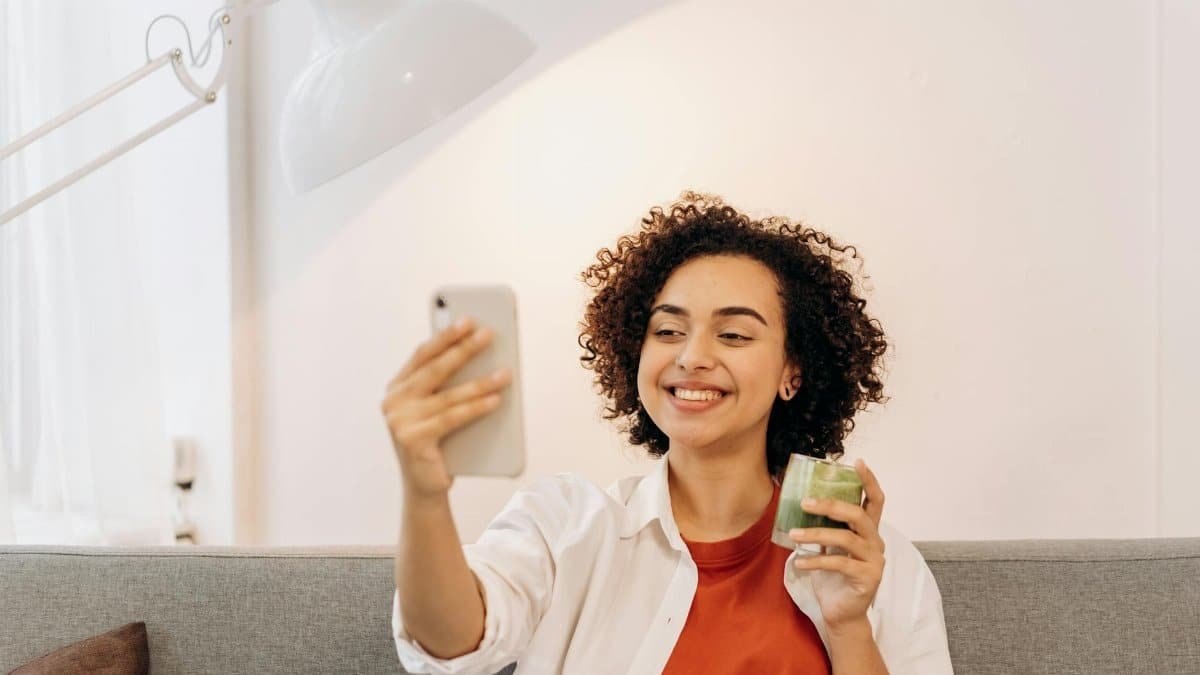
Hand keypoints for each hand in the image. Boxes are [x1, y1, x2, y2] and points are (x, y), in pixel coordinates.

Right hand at [381, 317, 512, 498]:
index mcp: (397, 388)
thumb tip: (485, 358)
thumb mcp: (439, 409)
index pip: (423, 354)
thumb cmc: (438, 443)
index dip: (446, 336)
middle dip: (464, 349)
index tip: (469, 320)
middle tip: (488, 335)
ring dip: (480, 382)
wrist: (425, 488)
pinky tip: (496, 400)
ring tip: (505, 373)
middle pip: (435, 369)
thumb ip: (448, 386)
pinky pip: (452, 418)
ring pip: (448, 395)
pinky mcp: (413, 441)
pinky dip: (476, 408)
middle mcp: (393, 402)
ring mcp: (400, 422)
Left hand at [787, 459, 885, 629]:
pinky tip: (799, 562)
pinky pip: (839, 563)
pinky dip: (816, 561)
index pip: (875, 500)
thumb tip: (803, 501)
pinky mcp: (868, 578)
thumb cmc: (833, 577)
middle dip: (831, 505)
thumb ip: (827, 526)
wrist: (841, 613)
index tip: (858, 462)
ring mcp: (874, 560)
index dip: (869, 480)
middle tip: (806, 501)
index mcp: (868, 531)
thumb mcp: (829, 547)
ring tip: (794, 534)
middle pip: (858, 514)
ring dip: (816, 534)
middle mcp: (875, 542)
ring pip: (846, 538)